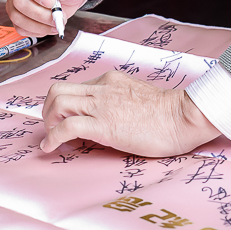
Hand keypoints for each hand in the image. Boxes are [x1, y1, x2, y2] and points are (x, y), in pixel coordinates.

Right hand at [6, 0, 92, 36]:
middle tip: (59, 16)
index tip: (52, 2)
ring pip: (17, 17)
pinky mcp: (19, 13)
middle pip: (19, 1)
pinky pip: (20, 26)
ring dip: (38, 25)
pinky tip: (48, 27)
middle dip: (40, 14)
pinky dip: (35, 31)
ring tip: (56, 24)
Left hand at [41, 72, 220, 156]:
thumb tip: (108, 118)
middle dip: (47, 110)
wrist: (182, 117)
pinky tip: (50, 148)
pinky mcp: (103, 125)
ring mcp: (100, 106)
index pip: (75, 87)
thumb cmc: (169, 113)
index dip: (64, 104)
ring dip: (48, 122)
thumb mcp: (137, 98)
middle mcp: (100, 89)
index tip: (62, 118)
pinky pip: (67, 127)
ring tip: (50, 138)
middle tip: (51, 126)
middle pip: (58, 90)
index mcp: (109, 81)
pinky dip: (52, 138)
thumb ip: (119, 102)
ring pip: (58, 103)